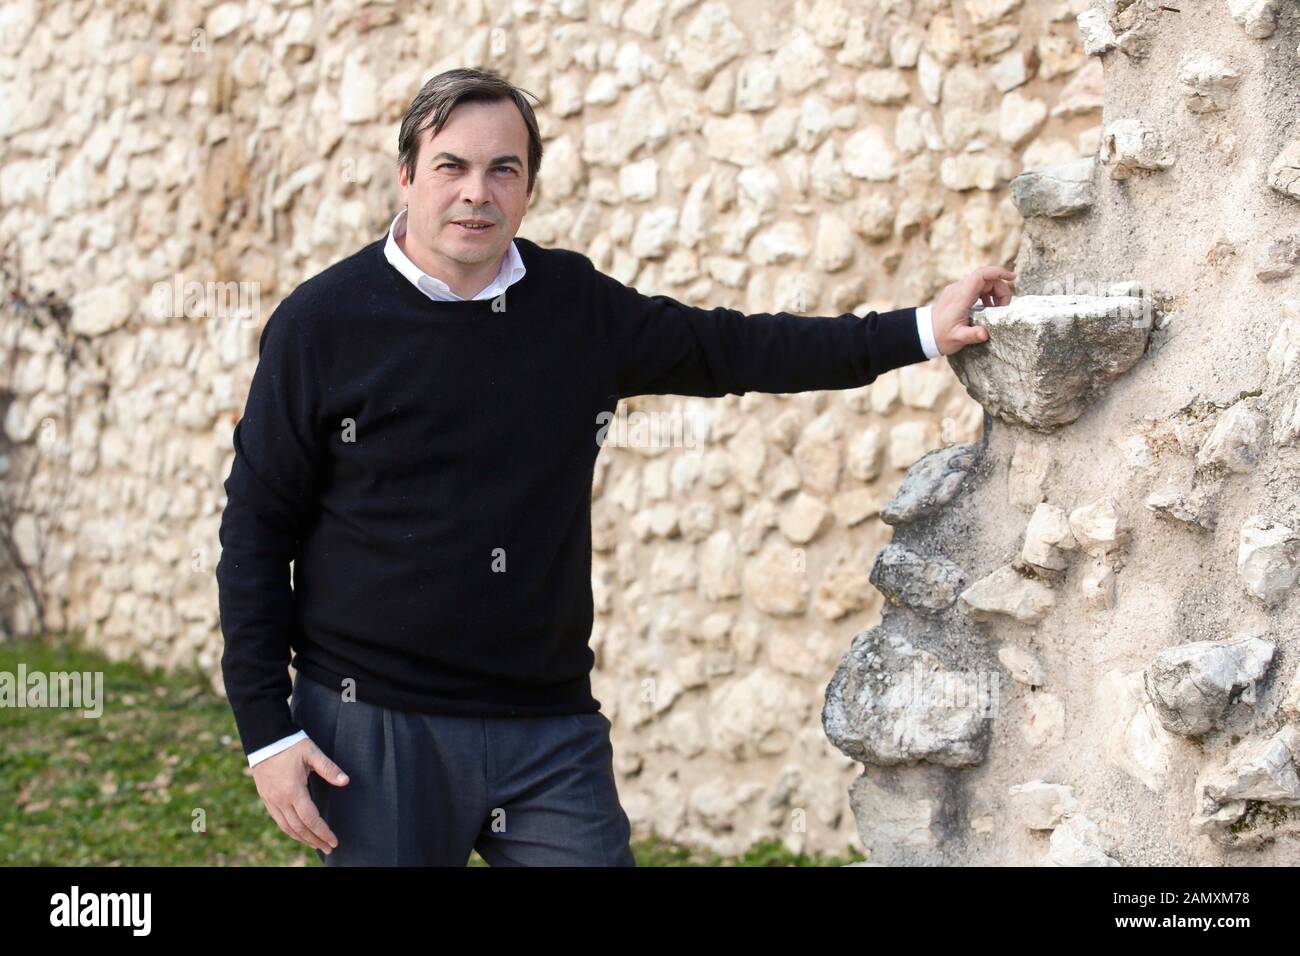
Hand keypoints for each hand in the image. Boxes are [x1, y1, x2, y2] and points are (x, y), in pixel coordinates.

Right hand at [251, 737, 348, 853]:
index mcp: (293, 790)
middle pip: (299, 828)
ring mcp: (270, 800)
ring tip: (317, 845)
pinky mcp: (266, 798)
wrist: (264, 739)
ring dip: (303, 839)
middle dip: (315, 840)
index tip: (334, 841)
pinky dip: (290, 831)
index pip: (310, 819)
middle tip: (329, 848)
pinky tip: (299, 833)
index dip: (323, 832)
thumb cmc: (290, 744)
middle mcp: (280, 800)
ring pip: (287, 828)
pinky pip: (278, 821)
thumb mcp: (312, 752)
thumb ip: (329, 768)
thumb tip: (346, 781)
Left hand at [931, 266, 1015, 355]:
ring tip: (997, 311)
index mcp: (960, 296)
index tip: (1012, 278)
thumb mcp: (957, 338)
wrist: (925, 334)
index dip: (998, 273)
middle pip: (986, 278)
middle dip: (1000, 290)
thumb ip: (972, 335)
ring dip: (995, 293)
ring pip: (983, 283)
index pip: (981, 275)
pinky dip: (987, 295)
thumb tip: (985, 333)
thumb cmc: (941, 336)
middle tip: (1004, 309)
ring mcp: (957, 290)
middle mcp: (959, 289)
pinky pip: (977, 288)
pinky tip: (988, 309)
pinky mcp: (958, 293)